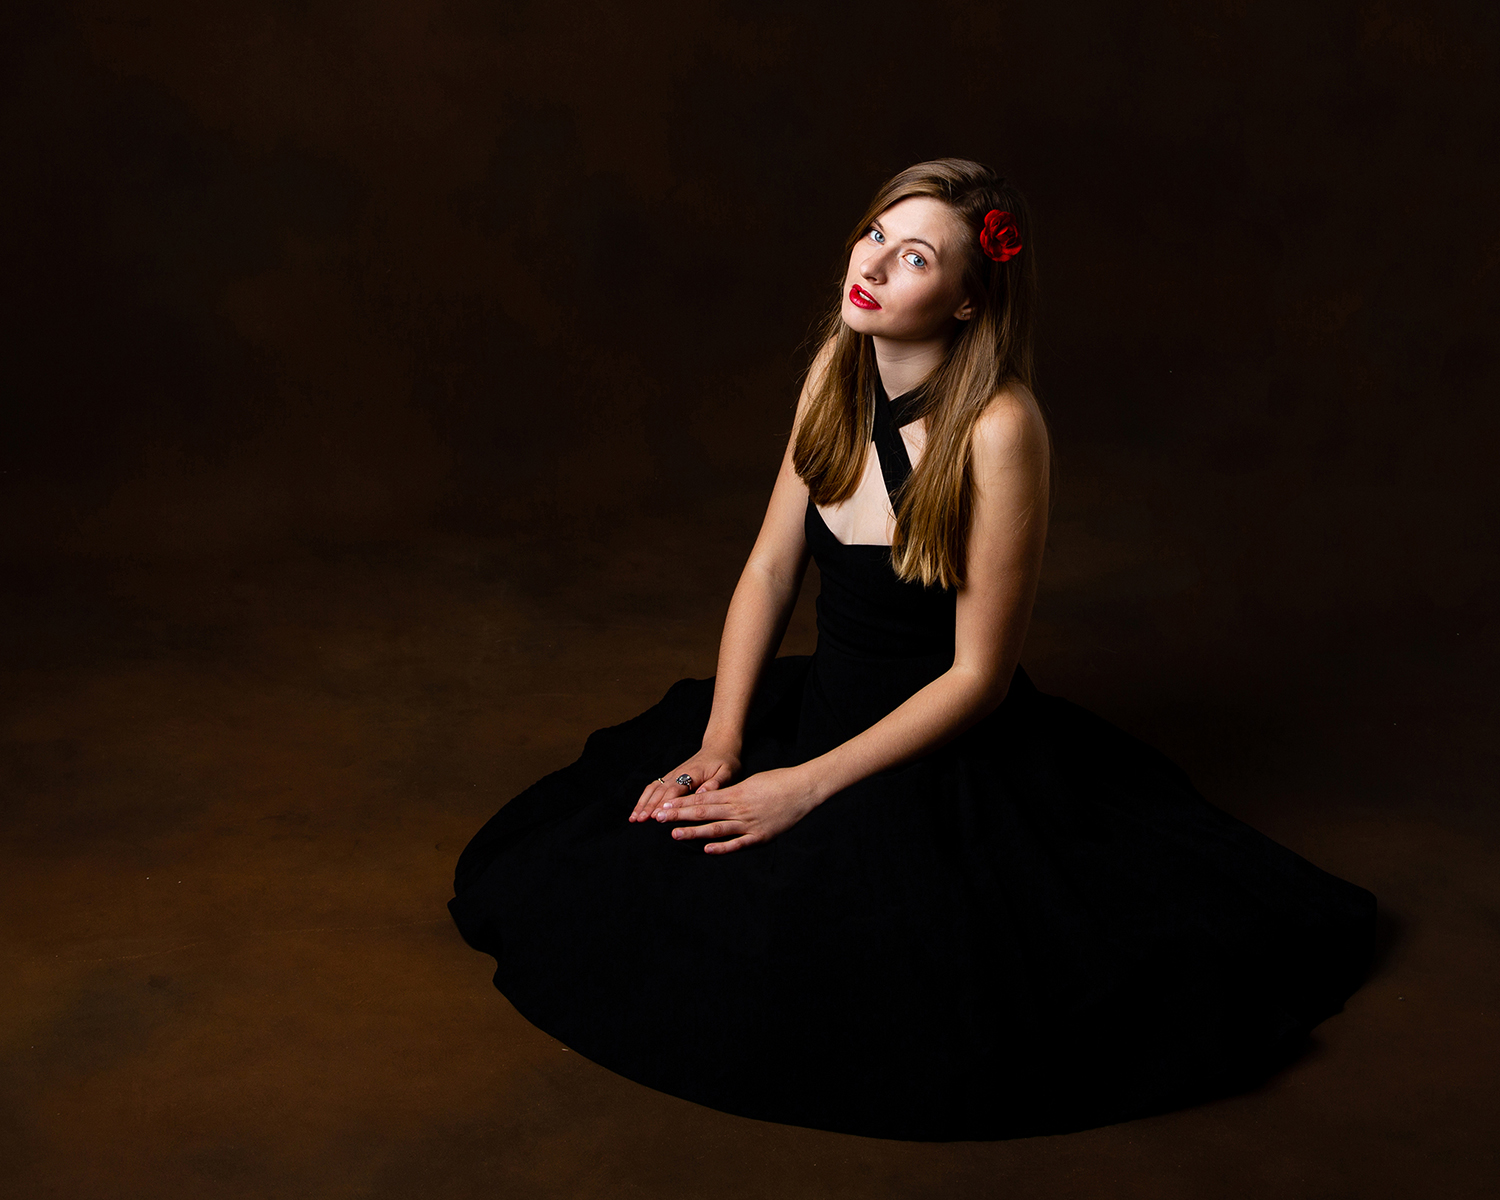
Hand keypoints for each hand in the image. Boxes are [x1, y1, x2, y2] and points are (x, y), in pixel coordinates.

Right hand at [630, 745, 739, 822]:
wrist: (719, 747)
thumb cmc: (725, 762)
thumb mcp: (727, 772)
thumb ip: (716, 783)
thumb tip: (701, 793)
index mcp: (691, 774)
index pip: (674, 790)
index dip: (664, 803)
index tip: (655, 816)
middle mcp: (678, 774)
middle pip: (660, 791)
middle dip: (648, 806)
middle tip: (638, 820)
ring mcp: (672, 775)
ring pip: (653, 789)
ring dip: (642, 803)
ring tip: (633, 818)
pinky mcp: (671, 777)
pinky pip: (654, 787)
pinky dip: (644, 798)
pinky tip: (638, 809)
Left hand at [652, 766, 820, 853]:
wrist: (803, 789)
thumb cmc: (778, 781)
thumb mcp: (751, 781)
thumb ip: (732, 792)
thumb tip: (713, 799)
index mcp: (735, 793)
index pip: (702, 799)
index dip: (682, 804)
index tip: (665, 806)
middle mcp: (738, 809)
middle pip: (703, 812)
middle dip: (680, 816)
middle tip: (659, 819)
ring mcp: (749, 824)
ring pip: (716, 828)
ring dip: (694, 832)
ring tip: (675, 834)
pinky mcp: (761, 836)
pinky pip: (738, 844)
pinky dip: (722, 847)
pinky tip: (707, 849)